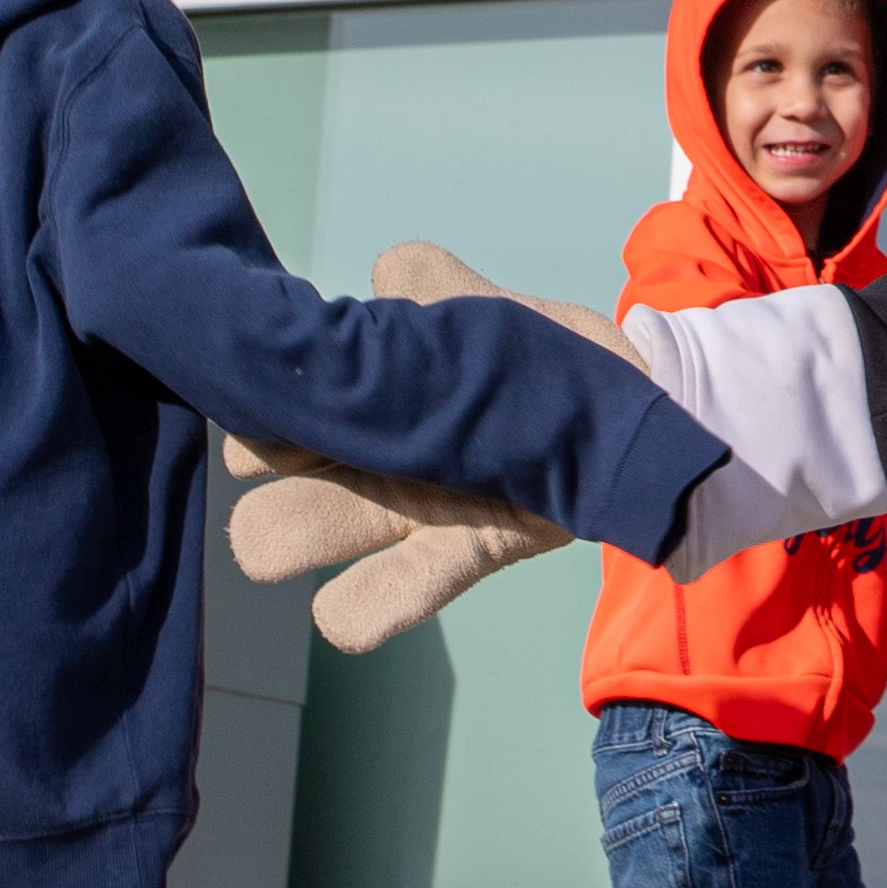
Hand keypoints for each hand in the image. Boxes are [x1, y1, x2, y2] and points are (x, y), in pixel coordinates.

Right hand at [221, 241, 642, 653]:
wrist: (627, 409)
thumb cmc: (541, 357)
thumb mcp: (477, 305)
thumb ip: (424, 280)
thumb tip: (383, 278)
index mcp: (361, 404)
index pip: (262, 409)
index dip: (259, 398)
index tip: (288, 375)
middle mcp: (366, 467)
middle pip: (259, 481)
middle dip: (262, 462)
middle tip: (303, 440)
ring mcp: (409, 514)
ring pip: (294, 537)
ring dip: (291, 529)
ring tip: (321, 515)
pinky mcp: (467, 550)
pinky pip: (390, 595)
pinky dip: (361, 606)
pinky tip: (343, 609)